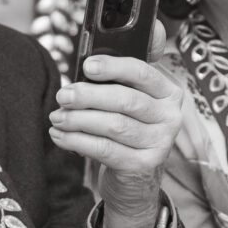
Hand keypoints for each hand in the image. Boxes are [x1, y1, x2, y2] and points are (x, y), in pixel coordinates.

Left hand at [50, 32, 186, 227]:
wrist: (136, 178)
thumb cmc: (127, 128)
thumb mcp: (128, 99)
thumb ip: (120, 75)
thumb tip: (98, 50)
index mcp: (168, 91)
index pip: (143, 72)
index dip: (114, 66)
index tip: (87, 65)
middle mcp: (170, 116)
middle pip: (126, 100)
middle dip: (88, 96)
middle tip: (62, 95)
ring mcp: (160, 142)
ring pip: (114, 125)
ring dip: (79, 120)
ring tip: (57, 117)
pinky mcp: (144, 165)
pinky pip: (105, 150)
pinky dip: (77, 141)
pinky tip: (60, 136)